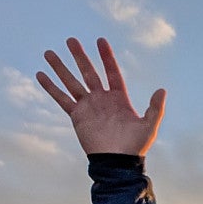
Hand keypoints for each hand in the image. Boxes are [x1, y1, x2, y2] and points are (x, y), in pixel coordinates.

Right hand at [35, 37, 165, 156]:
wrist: (116, 163)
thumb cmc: (135, 146)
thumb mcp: (148, 126)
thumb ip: (155, 108)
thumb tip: (162, 90)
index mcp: (119, 99)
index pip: (111, 72)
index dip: (106, 57)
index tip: (100, 40)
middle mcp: (102, 99)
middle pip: (89, 72)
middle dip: (80, 56)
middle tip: (70, 40)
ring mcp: (88, 106)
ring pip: (72, 82)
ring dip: (60, 68)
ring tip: (49, 52)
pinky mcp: (77, 116)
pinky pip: (61, 99)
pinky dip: (51, 87)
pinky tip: (40, 74)